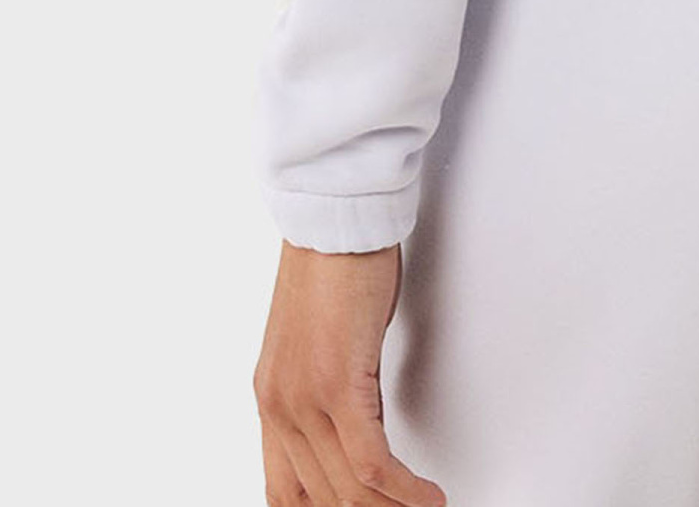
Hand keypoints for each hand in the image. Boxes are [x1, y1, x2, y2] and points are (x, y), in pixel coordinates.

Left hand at [254, 239, 446, 506]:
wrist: (333, 219)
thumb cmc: (333, 267)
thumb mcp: (320, 345)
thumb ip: (329, 398)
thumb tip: (360, 438)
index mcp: (270, 401)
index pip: (285, 495)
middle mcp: (279, 407)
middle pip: (323, 500)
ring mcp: (303, 399)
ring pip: (349, 491)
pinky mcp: (337, 384)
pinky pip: (372, 463)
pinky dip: (405, 490)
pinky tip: (427, 496)